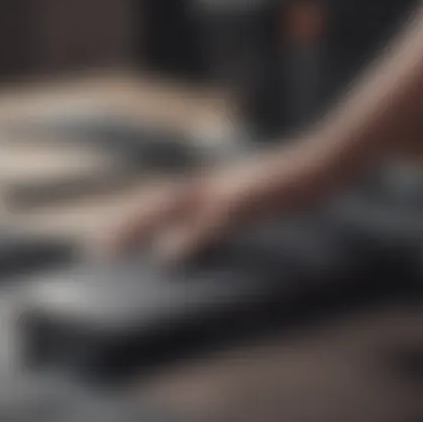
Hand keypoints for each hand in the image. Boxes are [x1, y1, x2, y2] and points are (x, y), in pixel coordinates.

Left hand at [103, 149, 339, 260]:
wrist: (325, 164)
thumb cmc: (292, 187)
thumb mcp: (254, 202)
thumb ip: (226, 216)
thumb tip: (203, 235)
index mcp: (213, 187)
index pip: (166, 200)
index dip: (136, 216)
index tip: (110, 236)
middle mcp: (213, 186)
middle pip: (159, 202)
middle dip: (126, 225)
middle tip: (97, 249)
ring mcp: (227, 192)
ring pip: (173, 210)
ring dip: (141, 229)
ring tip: (114, 250)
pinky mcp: (245, 203)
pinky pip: (208, 224)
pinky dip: (185, 239)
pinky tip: (166, 257)